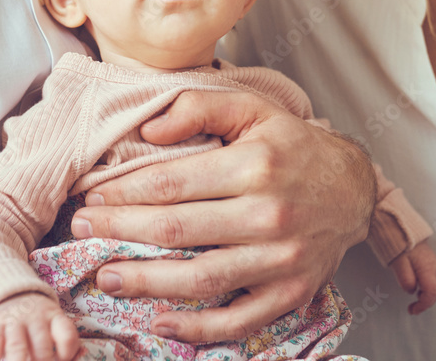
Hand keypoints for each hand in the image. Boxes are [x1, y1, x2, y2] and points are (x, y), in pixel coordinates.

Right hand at [0, 292, 80, 360]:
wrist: (9, 295)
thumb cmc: (38, 320)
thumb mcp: (54, 324)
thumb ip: (67, 344)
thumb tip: (81, 353)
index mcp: (55, 317)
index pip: (67, 337)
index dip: (66, 356)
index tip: (60, 360)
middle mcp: (35, 318)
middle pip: (42, 349)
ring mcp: (14, 321)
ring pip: (18, 349)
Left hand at [70, 90, 374, 343]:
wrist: (354, 187)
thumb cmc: (294, 145)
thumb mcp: (253, 107)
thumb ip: (199, 107)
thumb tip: (148, 130)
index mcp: (255, 165)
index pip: (172, 183)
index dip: (125, 193)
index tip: (93, 197)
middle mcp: (269, 214)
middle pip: (177, 230)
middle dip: (120, 232)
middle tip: (81, 231)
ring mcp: (282, 260)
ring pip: (201, 279)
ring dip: (146, 283)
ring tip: (106, 277)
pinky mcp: (291, 293)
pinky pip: (239, 319)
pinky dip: (198, 329)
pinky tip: (161, 322)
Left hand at [389, 241, 435, 314]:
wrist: (399, 221)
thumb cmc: (398, 241)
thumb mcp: (398, 261)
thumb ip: (406, 278)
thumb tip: (411, 291)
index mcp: (428, 267)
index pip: (432, 292)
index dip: (423, 305)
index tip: (412, 310)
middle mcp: (433, 265)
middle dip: (426, 302)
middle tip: (412, 309)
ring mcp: (432, 261)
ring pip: (435, 283)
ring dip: (426, 295)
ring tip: (414, 300)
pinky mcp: (427, 258)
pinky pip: (431, 276)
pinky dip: (425, 286)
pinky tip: (416, 287)